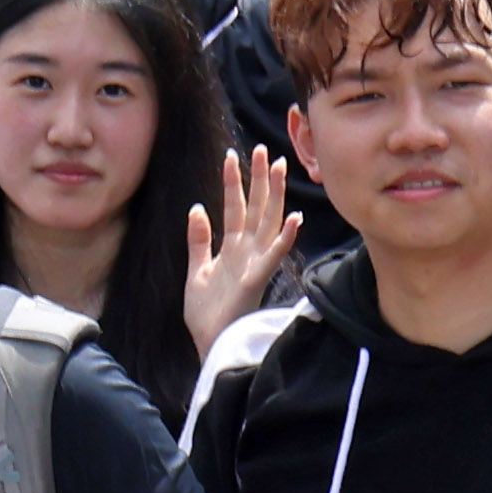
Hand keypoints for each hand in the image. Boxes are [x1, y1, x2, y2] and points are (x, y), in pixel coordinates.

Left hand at [183, 142, 302, 343]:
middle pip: (255, 208)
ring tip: (279, 167)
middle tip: (263, 149)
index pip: (234, 207)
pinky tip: (295, 218)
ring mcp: (254, 264)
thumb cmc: (206, 313)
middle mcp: (246, 252)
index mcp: (232, 249)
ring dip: (273, 196)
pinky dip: (285, 237)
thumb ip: (198, 240)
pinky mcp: (256, 280)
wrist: (208, 343)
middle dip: (259, 179)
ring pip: (267, 222)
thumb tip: (197, 207)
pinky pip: (273, 255)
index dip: (233, 182)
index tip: (232, 155)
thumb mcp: (196, 270)